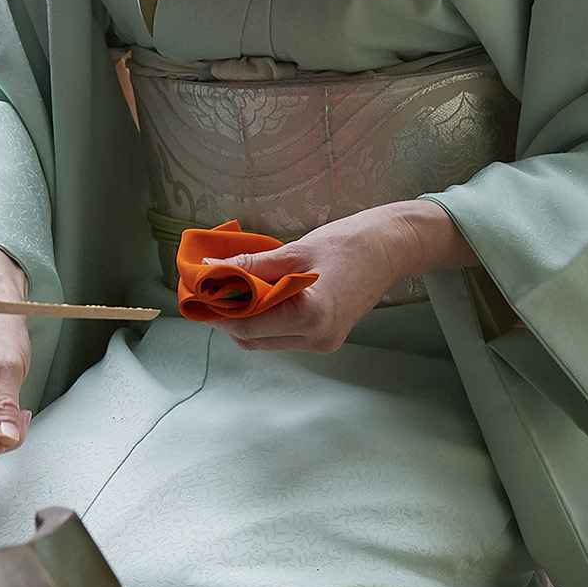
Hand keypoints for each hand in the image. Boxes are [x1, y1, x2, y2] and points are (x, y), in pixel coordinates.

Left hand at [209, 200, 478, 352]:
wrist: (391, 248)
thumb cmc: (347, 243)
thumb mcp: (293, 251)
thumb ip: (250, 267)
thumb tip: (210, 271)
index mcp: (311, 316)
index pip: (246, 325)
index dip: (216, 310)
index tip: (196, 291)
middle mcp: (317, 338)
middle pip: (251, 339)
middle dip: (226, 317)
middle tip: (209, 288)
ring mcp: (322, 343)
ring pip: (263, 341)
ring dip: (243, 319)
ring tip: (232, 289)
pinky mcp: (325, 340)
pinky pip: (281, 336)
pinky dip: (264, 319)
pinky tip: (258, 296)